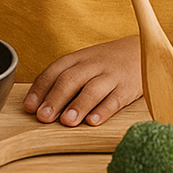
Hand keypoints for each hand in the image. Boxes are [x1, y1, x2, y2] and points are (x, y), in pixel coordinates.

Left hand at [24, 36, 142, 126]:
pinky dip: (104, 110)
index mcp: (79, 58)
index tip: (30, 107)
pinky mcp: (128, 87)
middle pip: (72, 79)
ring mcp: (112, 75)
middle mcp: (94, 65)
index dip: (41, 88)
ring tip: (67, 121)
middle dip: (56, 98)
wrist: (142, 51)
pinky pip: (115, 98)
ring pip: (93, 89)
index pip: (55, 70)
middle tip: (44, 117)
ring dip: (79, 105)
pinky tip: (93, 120)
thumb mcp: (85, 62)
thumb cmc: (107, 62)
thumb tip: (40, 105)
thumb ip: (65, 80)